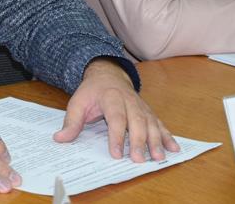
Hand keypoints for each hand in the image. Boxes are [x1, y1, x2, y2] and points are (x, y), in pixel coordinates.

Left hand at [53, 59, 179, 161]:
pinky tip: (173, 148)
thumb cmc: (92, 91)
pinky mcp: (148, 112)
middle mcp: (129, 101)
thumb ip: (71, 121)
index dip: (116, 136)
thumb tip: (60, 138)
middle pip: (137, 122)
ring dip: (155, 141)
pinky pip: (159, 124)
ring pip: (151, 123)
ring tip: (158, 158)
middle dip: (138, 141)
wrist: (107, 74)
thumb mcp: (77, 102)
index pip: (116, 118)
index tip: (115, 153)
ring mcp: (141, 106)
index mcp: (111, 97)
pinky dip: (167, 136)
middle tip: (137, 160)